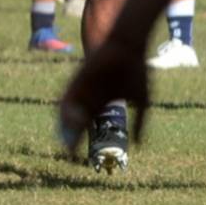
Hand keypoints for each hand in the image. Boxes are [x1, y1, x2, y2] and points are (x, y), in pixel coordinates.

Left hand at [57, 39, 150, 160]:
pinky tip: (63, 123)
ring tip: (66, 143)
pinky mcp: (77, 80)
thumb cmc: (137, 72)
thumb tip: (139, 144)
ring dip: (67, 127)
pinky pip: (66, 97)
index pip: (90, 126)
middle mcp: (90, 98)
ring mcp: (83, 90)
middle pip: (77, 122)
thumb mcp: (142, 100)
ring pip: (70, 112)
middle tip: (70, 155)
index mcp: (102, 104)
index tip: (85, 156)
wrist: (128, 48)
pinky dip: (64, 110)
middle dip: (74, 138)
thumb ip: (140, 122)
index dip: (86, 140)